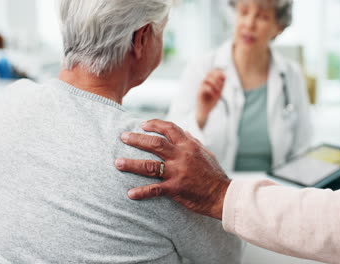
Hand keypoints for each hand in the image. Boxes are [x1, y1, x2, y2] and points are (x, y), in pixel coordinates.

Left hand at [115, 120, 229, 219]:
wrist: (222, 195)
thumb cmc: (215, 174)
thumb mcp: (206, 153)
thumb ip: (193, 142)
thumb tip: (184, 131)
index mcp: (189, 145)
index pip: (169, 129)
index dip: (154, 124)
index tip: (143, 124)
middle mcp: (181, 156)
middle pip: (154, 143)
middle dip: (136, 139)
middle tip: (123, 137)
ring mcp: (177, 172)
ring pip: (149, 166)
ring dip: (132, 164)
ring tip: (118, 163)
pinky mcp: (175, 188)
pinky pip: (154, 190)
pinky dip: (141, 192)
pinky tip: (130, 194)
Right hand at [196, 69, 225, 128]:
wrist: (205, 112)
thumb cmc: (211, 102)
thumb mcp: (219, 92)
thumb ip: (221, 84)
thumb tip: (224, 75)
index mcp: (208, 82)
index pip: (212, 72)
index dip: (218, 72)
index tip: (224, 77)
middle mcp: (203, 83)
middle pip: (209, 73)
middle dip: (217, 78)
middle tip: (220, 86)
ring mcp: (200, 87)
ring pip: (207, 79)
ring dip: (215, 84)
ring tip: (218, 91)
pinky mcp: (198, 93)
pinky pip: (205, 87)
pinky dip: (211, 91)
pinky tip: (213, 95)